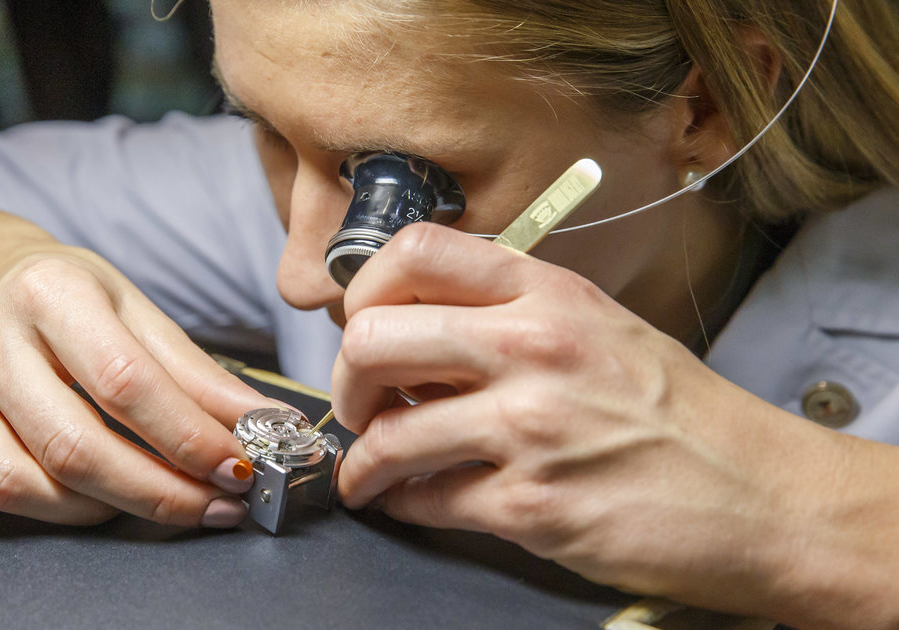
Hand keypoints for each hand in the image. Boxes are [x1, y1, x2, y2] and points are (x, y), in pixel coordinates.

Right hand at [0, 211, 278, 526]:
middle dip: (156, 493)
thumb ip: (200, 375)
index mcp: (50, 293)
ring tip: (147, 498)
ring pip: (14, 484)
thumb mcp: (139, 312)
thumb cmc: (70, 297)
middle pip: (72, 447)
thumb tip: (267, 426)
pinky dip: (11, 510)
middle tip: (213, 506)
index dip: (188, 438)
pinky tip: (60, 496)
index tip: (237, 468)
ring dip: (95, 511)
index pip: (125, 384)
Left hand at [330, 223, 878, 621]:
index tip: (361, 326)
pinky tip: (411, 502)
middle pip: (373, 338)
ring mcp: (530, 428)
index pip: (411, 251)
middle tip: (360, 405)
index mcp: (547, 293)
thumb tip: (413, 330)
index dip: (362, 290)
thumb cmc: (678, 413)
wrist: (760, 496)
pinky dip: (401, 504)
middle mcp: (533, 348)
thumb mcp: (598, 326)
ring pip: (386, 433)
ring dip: (362, 461)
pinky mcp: (531, 505)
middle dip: (345, 382)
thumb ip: (508, 315)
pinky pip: (423, 500)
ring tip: (370, 472)